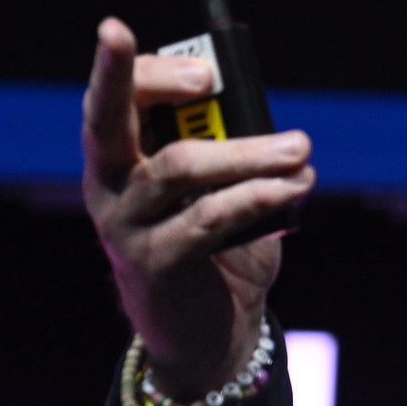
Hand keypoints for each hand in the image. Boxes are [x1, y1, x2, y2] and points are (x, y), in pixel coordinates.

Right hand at [81, 16, 315, 399]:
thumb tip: (278, 131)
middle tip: (199, 72)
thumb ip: (233, 158)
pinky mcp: (156, 264)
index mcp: (118, 159)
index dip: (144, 71)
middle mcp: (109, 187)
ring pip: (179, 167)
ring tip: (299, 148)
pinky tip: (295, 186)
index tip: (204, 68)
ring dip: (247, 152)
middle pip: (107, 122)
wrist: (207, 337)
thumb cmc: (216, 252)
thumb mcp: (219, 195)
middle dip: (128, 78)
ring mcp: (127, 227)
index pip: (114, 101)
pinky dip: (257, 197)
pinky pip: (209, 218)